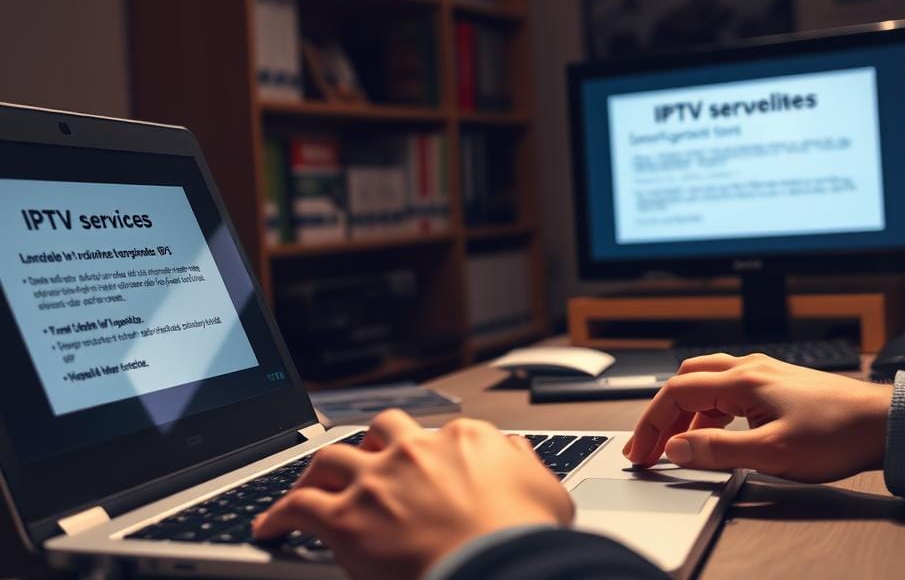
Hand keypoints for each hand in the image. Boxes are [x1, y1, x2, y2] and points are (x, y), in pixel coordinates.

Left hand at [253, 409, 572, 579]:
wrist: (497, 567)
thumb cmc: (523, 537)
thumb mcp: (546, 491)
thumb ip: (524, 463)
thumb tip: (513, 450)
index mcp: (463, 439)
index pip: (436, 433)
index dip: (425, 451)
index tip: (421, 467)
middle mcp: (415, 450)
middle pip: (380, 429)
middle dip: (371, 441)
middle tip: (365, 460)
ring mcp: (377, 480)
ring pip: (332, 458)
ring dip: (318, 471)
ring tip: (309, 485)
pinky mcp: (345, 518)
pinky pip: (299, 508)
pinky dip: (278, 514)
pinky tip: (267, 527)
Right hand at [623, 353, 892, 482]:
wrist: (884, 422)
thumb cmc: (836, 434)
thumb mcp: (772, 453)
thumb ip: (718, 451)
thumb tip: (676, 448)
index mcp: (741, 381)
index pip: (676, 393)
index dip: (651, 422)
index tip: (640, 450)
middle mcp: (747, 369)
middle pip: (685, 381)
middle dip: (662, 414)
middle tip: (650, 445)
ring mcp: (763, 374)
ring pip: (706, 383)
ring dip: (685, 412)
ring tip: (678, 444)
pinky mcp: (776, 383)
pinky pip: (727, 389)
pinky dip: (708, 410)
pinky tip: (715, 432)